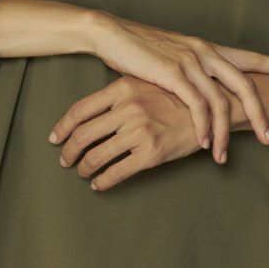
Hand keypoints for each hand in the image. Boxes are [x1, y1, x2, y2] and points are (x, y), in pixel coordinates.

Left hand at [53, 74, 223, 190]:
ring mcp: (140, 131)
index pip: (80, 110)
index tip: (54, 138)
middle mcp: (129, 108)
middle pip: (83, 135)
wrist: (214, 108)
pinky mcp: (152, 153)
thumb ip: (120, 94)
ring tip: (82, 172)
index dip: (63, 127)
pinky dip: (102, 181)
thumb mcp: (147, 84)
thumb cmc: (178, 97)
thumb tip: (90, 112)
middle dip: (69, 152)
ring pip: (97, 156)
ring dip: (84, 168)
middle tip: (65, 160)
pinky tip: (99, 184)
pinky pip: (116, 172)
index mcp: (123, 88)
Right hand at [83, 10, 268, 163]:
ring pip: (221, 101)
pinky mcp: (173, 72)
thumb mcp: (172, 57)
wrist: (111, 33)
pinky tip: (202, 143)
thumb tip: (201, 91)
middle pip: (245, 84)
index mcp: (208, 48)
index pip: (250, 56)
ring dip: (224, 133)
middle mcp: (205, 52)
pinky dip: (203, 127)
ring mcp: (191, 61)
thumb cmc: (138, 47)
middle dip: (260, 113)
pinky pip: (197, 105)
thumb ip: (191, 71)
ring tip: (223, 156)